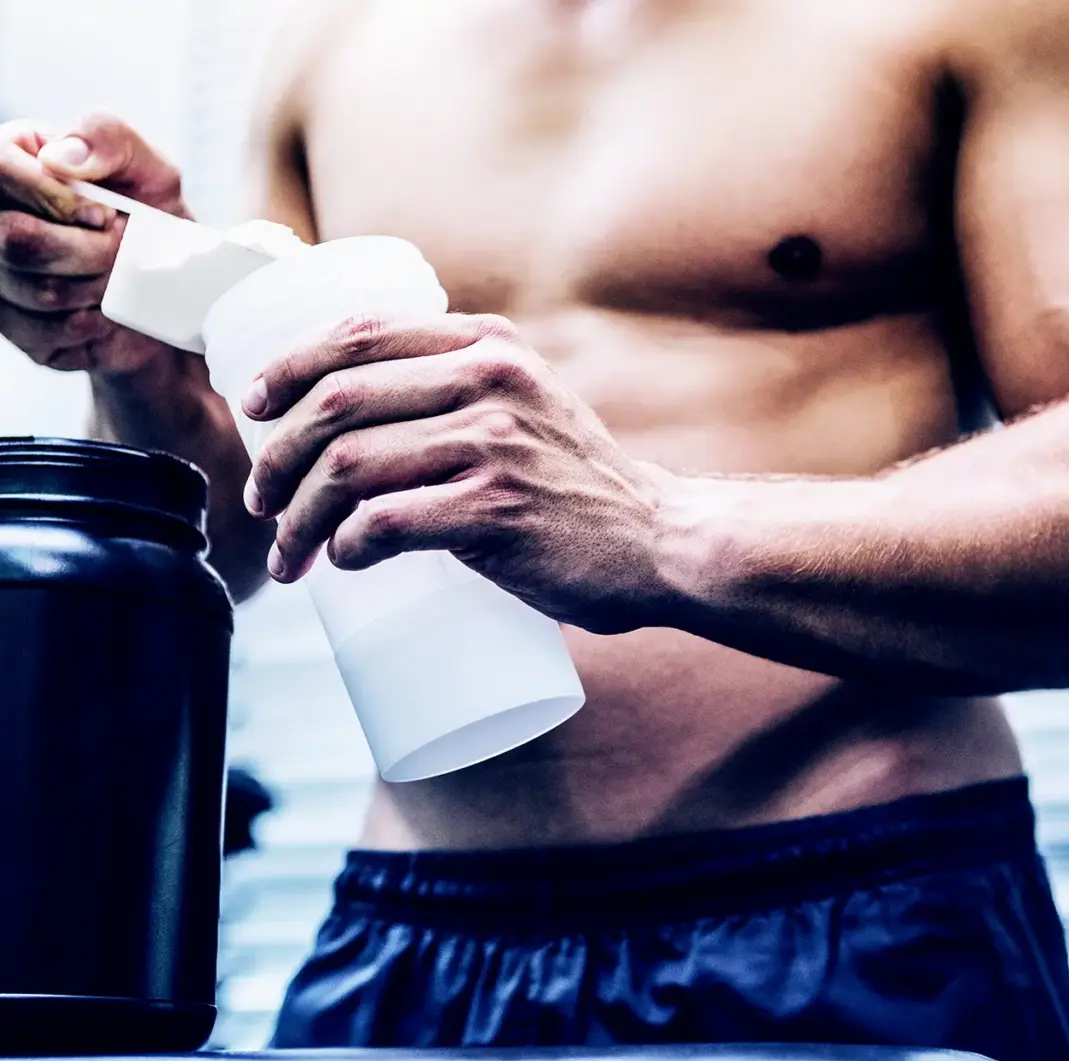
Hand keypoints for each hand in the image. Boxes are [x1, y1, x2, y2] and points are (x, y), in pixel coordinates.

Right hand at [0, 112, 188, 372]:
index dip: (50, 196)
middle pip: (13, 238)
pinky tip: (104, 310)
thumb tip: (62, 157)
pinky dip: (91, 324)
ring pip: (38, 290)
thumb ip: (109, 139)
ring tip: (119, 278)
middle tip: (124, 250)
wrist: (171, 298)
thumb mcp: (151, 172)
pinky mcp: (16, 328)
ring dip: (97, 288)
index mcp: (14, 162)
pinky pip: (45, 332)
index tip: (106, 215)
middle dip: (89, 250)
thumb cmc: (155, 224)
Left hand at [241, 314, 672, 633]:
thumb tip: (356, 416)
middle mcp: (489, 380)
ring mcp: (494, 443)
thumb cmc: (576, 482)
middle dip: (279, 457)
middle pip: (338, 402)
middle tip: (263, 501)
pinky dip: (346, 546)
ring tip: (290, 551)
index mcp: (488, 345)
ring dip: (299, 516)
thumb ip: (463, 387)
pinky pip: (386, 521)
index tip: (254, 406)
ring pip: (350, 468)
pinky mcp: (497, 510)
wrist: (656, 539)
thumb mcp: (529, 402)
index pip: (359, 333)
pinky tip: (342, 561)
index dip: (288, 367)